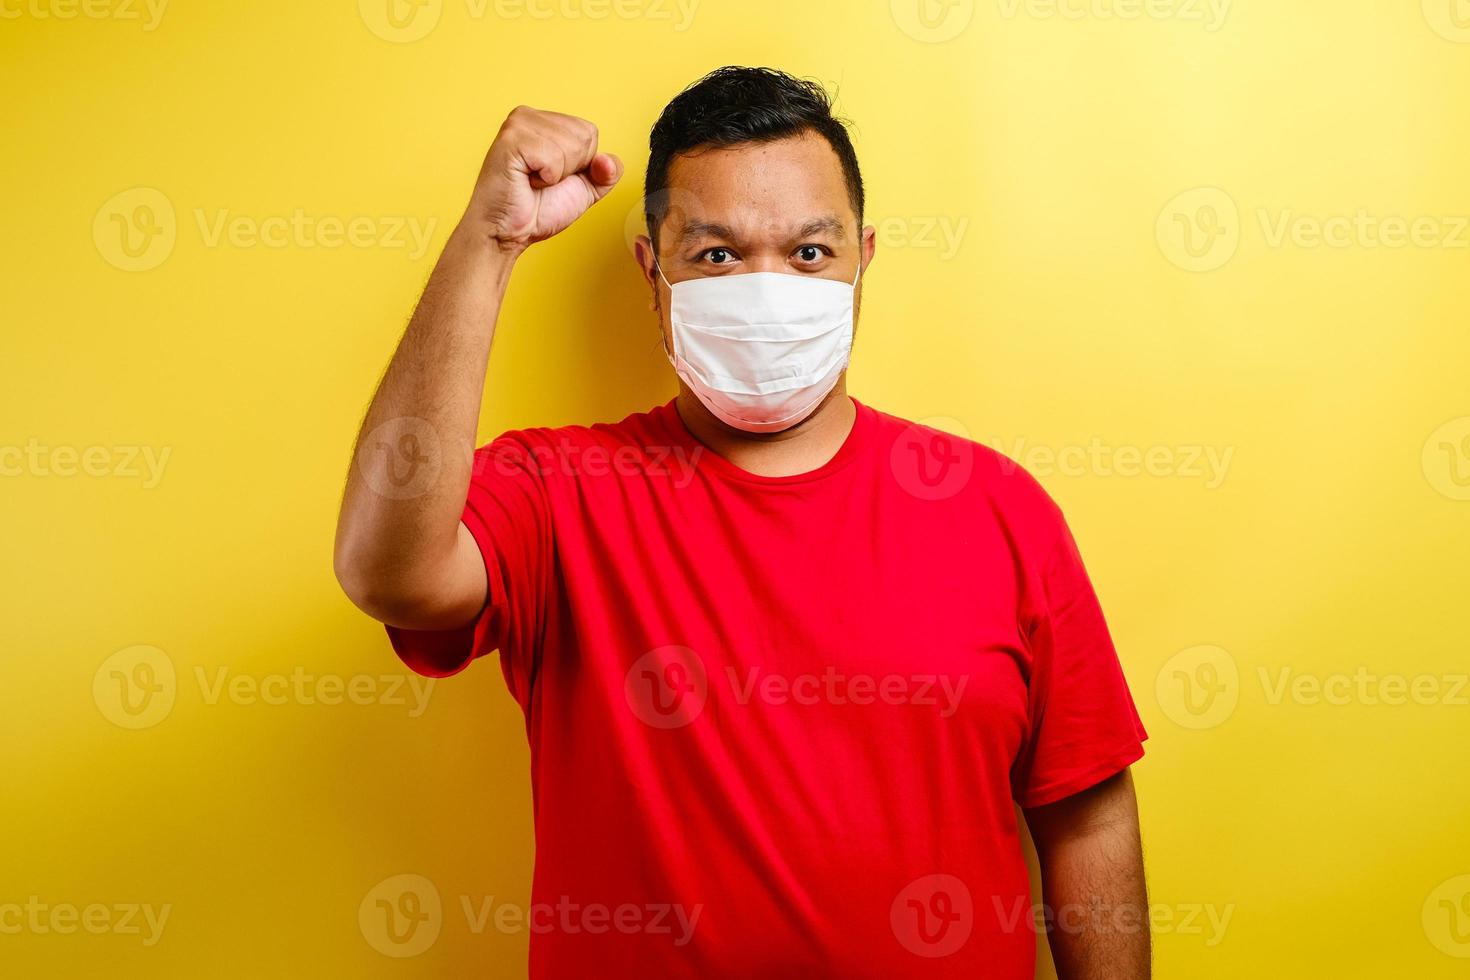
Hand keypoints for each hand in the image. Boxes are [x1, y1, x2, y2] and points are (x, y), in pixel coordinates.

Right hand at [463, 105, 622, 250]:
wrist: (507, 233)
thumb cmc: (537, 209)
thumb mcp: (585, 189)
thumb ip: (607, 173)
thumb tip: (608, 161)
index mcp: (544, 121)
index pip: (590, 132)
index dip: (581, 164)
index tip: (554, 177)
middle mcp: (529, 116)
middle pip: (585, 136)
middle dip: (571, 169)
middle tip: (541, 180)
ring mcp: (518, 124)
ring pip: (572, 146)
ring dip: (557, 175)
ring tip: (533, 180)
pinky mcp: (511, 140)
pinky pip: (554, 158)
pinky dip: (546, 178)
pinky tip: (526, 180)